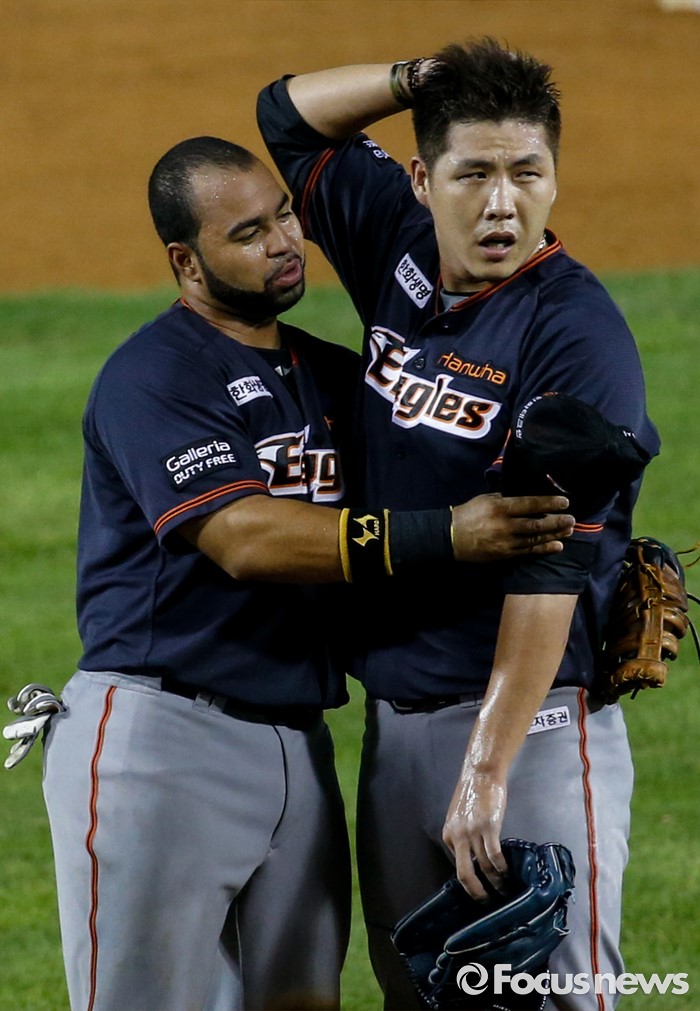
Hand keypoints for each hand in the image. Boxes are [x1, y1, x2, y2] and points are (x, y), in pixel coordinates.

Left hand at [442, 767, 507, 899]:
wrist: (481, 774)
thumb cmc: (472, 793)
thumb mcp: (458, 818)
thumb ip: (462, 836)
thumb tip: (471, 857)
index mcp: (448, 834)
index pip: (457, 864)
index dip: (469, 879)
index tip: (480, 887)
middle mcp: (458, 836)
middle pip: (464, 873)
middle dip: (476, 892)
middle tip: (485, 902)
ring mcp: (473, 832)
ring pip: (483, 867)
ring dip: (495, 882)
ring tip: (503, 890)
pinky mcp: (489, 828)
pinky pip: (495, 856)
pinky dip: (501, 868)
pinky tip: (507, 873)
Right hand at [451, 493, 573, 562]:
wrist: (450, 537)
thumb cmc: (468, 514)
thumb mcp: (485, 499)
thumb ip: (506, 498)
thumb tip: (526, 495)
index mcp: (499, 507)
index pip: (529, 504)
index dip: (548, 503)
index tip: (564, 502)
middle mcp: (504, 525)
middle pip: (536, 524)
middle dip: (557, 522)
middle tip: (572, 519)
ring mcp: (505, 542)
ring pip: (535, 539)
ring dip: (554, 535)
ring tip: (569, 531)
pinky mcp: (504, 554)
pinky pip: (527, 551)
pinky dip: (543, 549)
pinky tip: (557, 546)